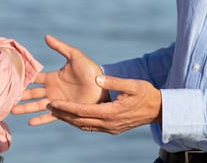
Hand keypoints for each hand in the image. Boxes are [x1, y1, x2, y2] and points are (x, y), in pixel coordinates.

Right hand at [11, 35, 106, 124]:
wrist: (103, 87)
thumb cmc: (91, 70)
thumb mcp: (75, 56)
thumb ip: (60, 47)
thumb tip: (46, 36)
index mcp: (53, 77)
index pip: (34, 78)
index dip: (23, 79)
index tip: (10, 80)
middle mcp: (52, 90)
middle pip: (31, 94)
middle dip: (19, 96)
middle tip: (6, 98)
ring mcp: (58, 101)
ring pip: (37, 105)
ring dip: (25, 108)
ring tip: (13, 112)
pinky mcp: (65, 110)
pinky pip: (50, 116)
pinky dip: (40, 119)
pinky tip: (30, 122)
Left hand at [47, 74, 161, 134]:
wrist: (159, 110)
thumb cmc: (146, 94)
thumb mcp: (133, 84)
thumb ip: (114, 81)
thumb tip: (98, 77)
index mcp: (111, 112)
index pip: (83, 111)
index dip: (67, 108)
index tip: (53, 103)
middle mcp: (109, 123)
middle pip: (80, 121)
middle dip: (63, 115)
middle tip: (48, 107)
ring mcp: (110, 128)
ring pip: (84, 126)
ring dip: (69, 120)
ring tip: (56, 113)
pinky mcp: (112, 129)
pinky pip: (91, 127)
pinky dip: (79, 122)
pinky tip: (73, 116)